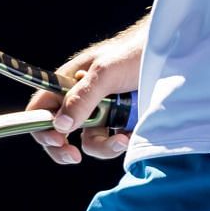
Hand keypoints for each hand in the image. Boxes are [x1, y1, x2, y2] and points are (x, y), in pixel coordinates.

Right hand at [27, 22, 145, 164]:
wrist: (169, 56)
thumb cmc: (132, 54)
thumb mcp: (105, 73)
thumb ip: (82, 98)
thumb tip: (60, 125)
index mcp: (68, 82)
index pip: (41, 108)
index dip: (40, 126)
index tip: (56, 140)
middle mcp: (81, 99)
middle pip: (59, 131)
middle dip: (64, 147)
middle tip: (73, 156)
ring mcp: (100, 113)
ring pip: (88, 142)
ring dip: (102, 147)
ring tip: (121, 140)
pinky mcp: (119, 123)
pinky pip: (110, 143)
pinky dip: (118, 145)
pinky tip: (129, 136)